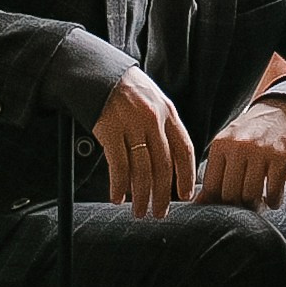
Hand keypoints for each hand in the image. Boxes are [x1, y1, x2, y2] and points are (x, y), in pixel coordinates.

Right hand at [94, 70, 196, 219]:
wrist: (99, 73)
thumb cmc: (128, 91)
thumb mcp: (154, 101)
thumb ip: (164, 127)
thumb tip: (172, 162)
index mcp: (168, 113)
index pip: (184, 150)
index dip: (186, 176)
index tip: (185, 195)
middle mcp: (152, 120)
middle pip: (162, 166)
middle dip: (162, 194)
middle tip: (159, 213)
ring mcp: (131, 125)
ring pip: (141, 170)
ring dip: (141, 196)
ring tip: (139, 211)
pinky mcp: (109, 130)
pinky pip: (118, 165)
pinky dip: (118, 186)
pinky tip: (117, 197)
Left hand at [198, 96, 285, 208]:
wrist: (283, 111)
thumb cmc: (251, 134)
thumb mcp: (228, 144)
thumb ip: (214, 171)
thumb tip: (200, 203)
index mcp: (220, 145)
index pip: (211, 187)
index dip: (217, 203)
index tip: (226, 206)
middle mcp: (238, 147)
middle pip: (230, 194)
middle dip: (237, 206)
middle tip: (245, 207)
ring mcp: (260, 151)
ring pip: (250, 195)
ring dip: (256, 206)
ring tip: (259, 203)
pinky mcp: (280, 155)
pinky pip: (273, 191)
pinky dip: (274, 202)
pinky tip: (273, 199)